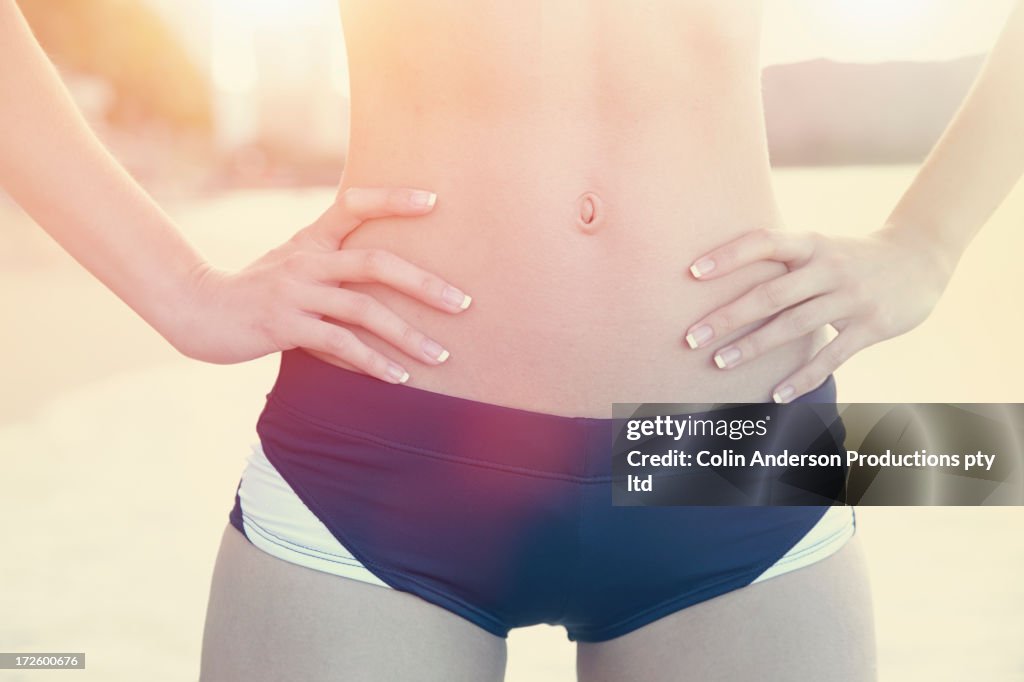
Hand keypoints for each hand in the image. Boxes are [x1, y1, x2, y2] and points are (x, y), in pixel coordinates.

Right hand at [172, 187, 471, 383]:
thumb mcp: (293, 265)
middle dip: (424, 284)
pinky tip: (399, 378)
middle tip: (463, 303)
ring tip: (440, 356)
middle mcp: (306, 259)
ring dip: (407, 335)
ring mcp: (294, 292)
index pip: (353, 204)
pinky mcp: (284, 326)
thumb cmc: (257, 291)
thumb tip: (385, 289)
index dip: (393, 199)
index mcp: (311, 238)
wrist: (198, 312)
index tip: (434, 202)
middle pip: (375, 263)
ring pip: (363, 310)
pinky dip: (373, 362)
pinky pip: (339, 345)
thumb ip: (334, 268)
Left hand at [682, 226, 955, 401]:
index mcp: (811, 243)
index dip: (728, 255)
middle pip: (771, 294)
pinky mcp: (871, 326)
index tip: (692, 273)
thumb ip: (781, 260)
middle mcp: (829, 267)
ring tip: (720, 363)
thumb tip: (721, 278)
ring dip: (754, 347)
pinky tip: (776, 395)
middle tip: (691, 337)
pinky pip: (831, 356)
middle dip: (728, 317)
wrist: (922, 257)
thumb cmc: (850, 256)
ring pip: (795, 326)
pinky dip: (802, 378)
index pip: (763, 242)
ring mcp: (851, 297)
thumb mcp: (819, 246)